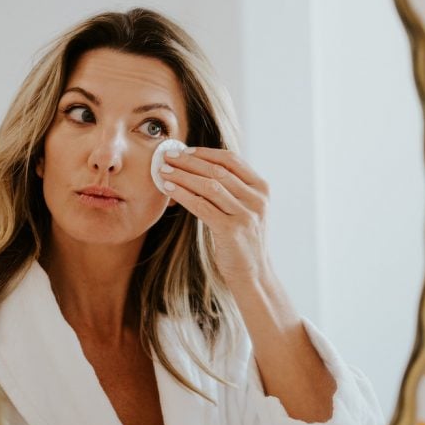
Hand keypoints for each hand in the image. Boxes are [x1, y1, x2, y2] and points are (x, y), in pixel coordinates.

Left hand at [160, 147, 269, 289]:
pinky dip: (183, 194)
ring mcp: (246, 214)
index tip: (184, 151)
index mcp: (261, 188)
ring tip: (163, 171)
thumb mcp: (246, 209)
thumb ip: (233, 188)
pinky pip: (202, 205)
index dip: (205, 153)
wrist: (252, 273)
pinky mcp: (231, 230)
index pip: (231, 160)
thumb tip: (201, 166)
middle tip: (167, 156)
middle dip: (189, 161)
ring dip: (182, 175)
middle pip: (218, 170)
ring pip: (209, 186)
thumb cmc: (242, 240)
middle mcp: (257, 198)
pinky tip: (168, 188)